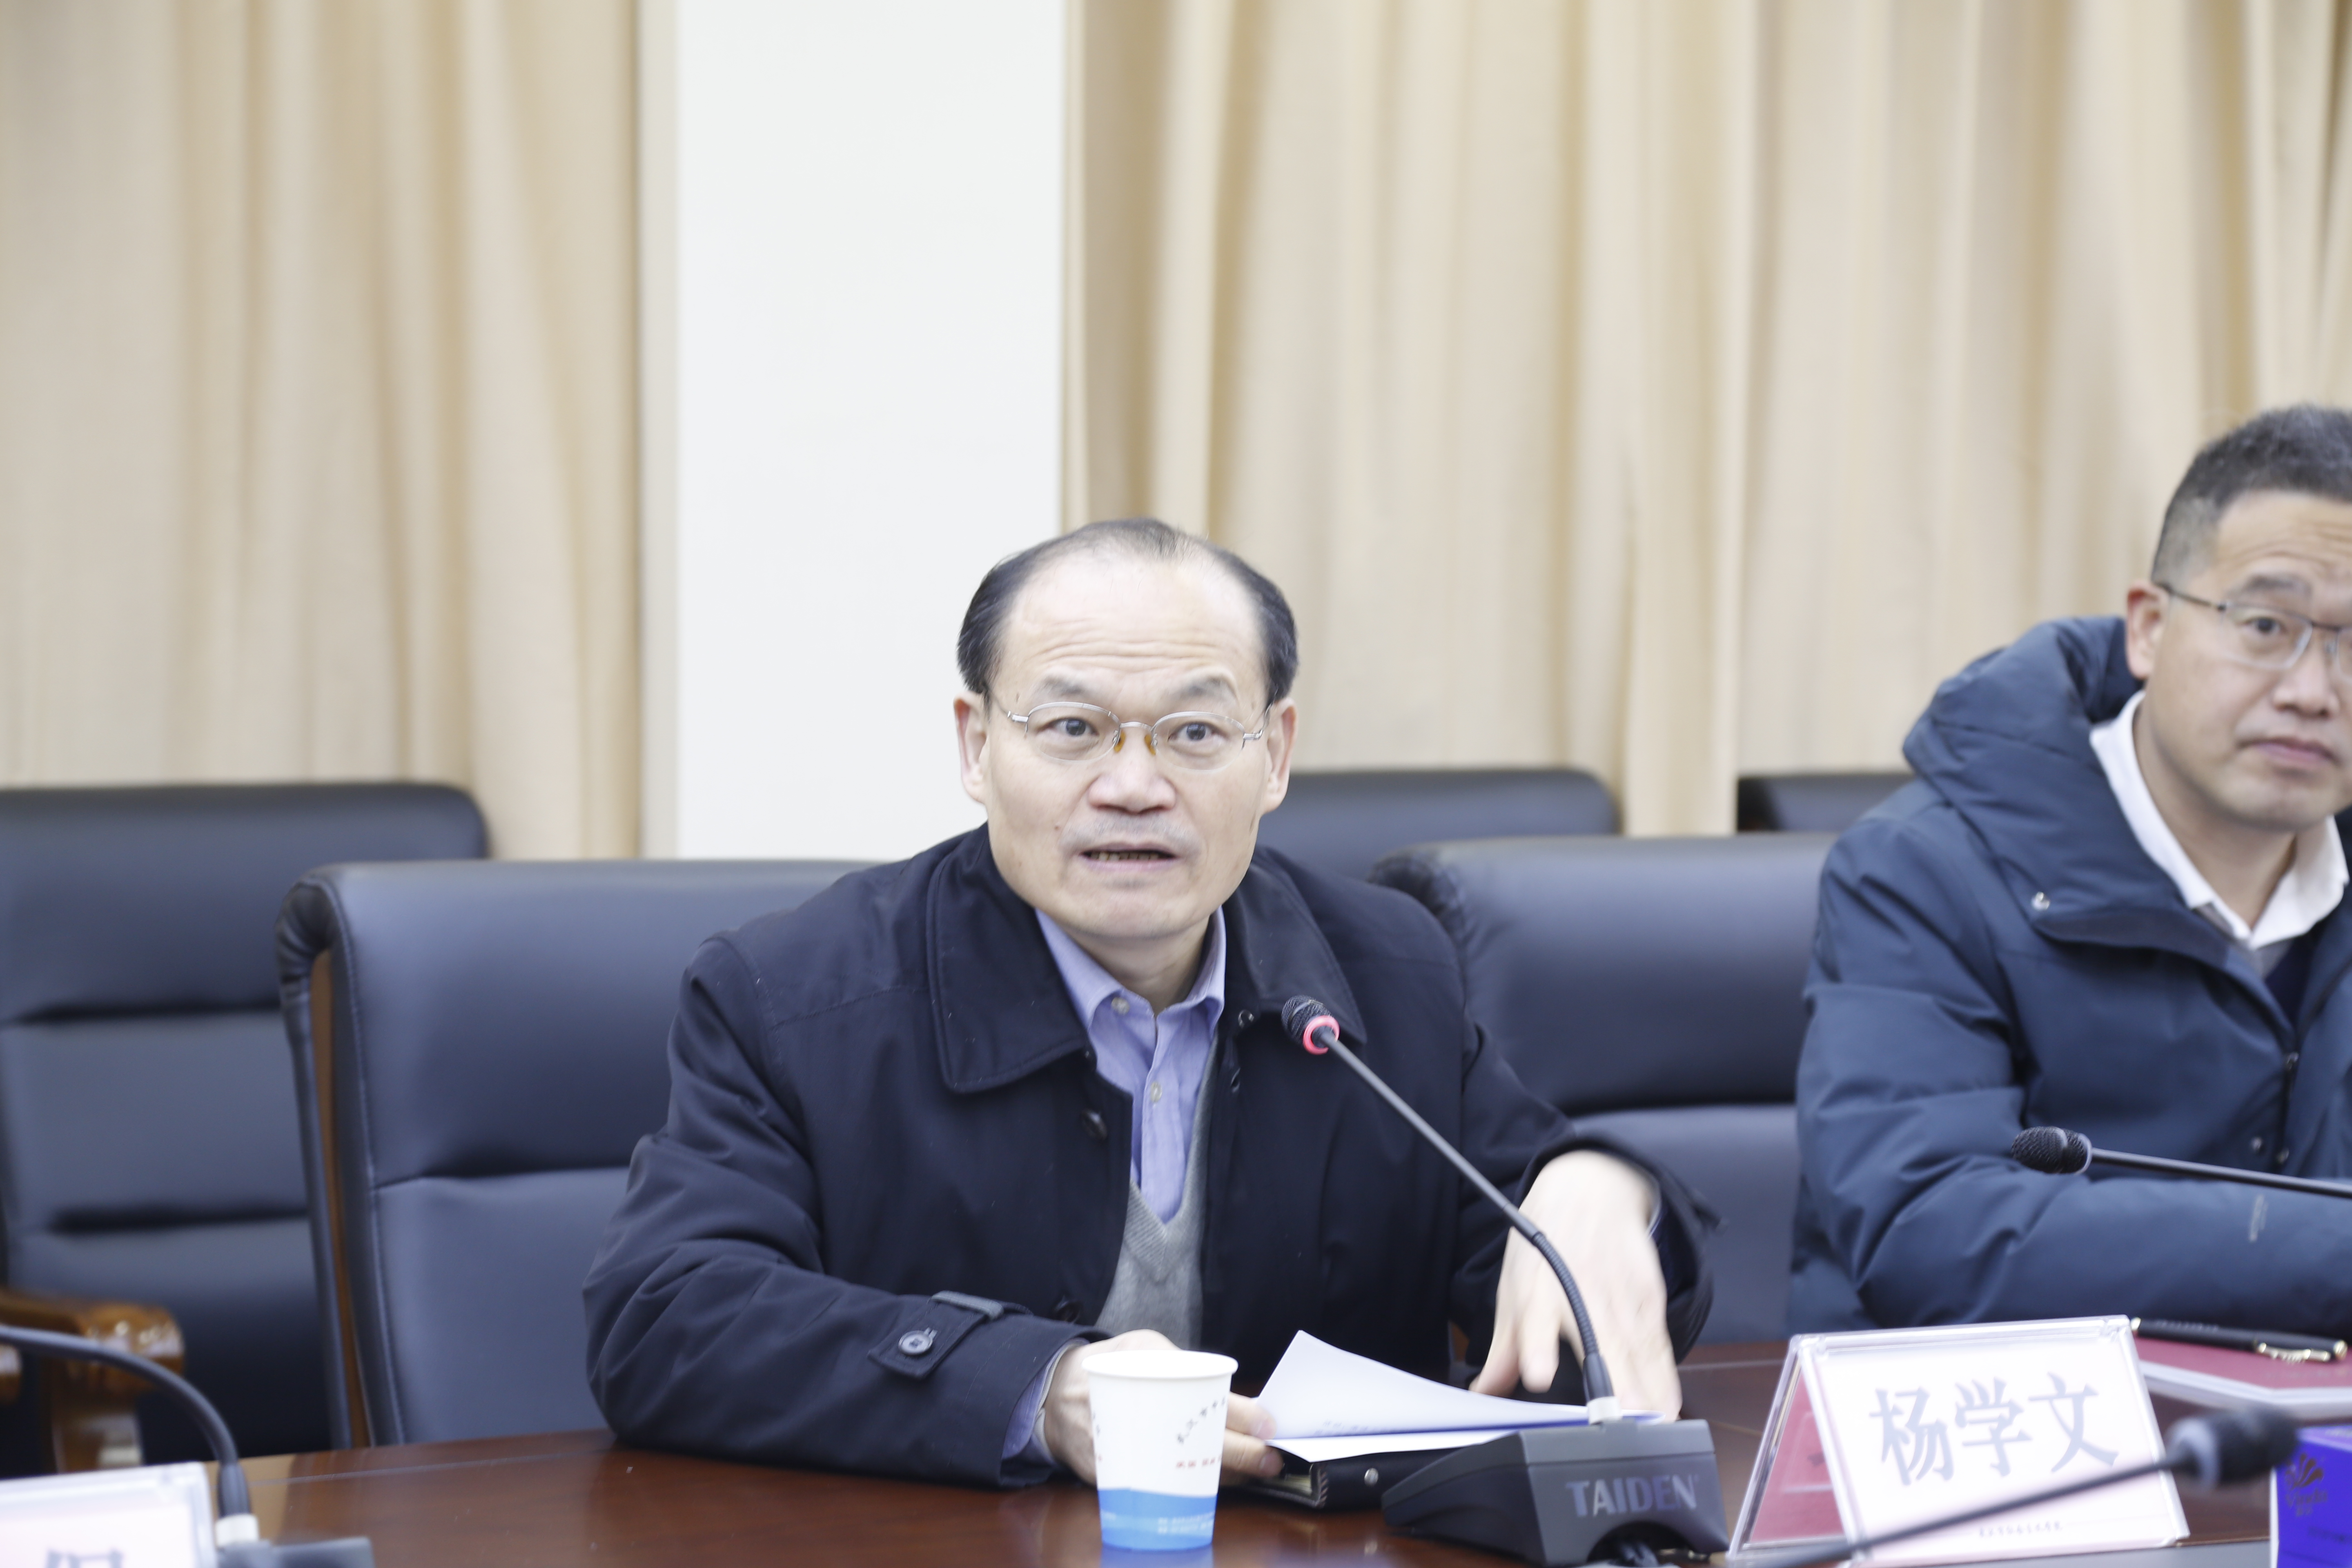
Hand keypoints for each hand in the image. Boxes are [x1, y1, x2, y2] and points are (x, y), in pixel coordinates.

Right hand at [1041, 1330, 1282, 1484]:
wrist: (1052, 1393)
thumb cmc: (1112, 1366)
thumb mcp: (1145, 1348)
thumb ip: (1185, 1368)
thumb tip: (1236, 1401)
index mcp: (1143, 1363)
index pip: (1202, 1393)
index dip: (1241, 1415)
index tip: (1268, 1426)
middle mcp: (1128, 1406)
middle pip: (1196, 1440)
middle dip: (1243, 1455)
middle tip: (1270, 1460)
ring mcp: (1117, 1445)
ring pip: (1181, 1472)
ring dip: (1223, 1476)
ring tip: (1252, 1473)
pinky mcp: (1108, 1473)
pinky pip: (1155, 1487)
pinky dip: (1186, 1487)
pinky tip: (1211, 1482)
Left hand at [1471, 1149, 1680, 1416]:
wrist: (1591, 1190)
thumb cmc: (1546, 1243)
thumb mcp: (1514, 1288)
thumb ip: (1503, 1348)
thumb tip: (1484, 1392)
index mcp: (1538, 1290)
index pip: (1534, 1319)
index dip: (1536, 1346)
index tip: (1538, 1373)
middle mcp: (1581, 1293)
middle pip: (1600, 1340)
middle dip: (1613, 1381)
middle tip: (1620, 1416)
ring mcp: (1620, 1296)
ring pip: (1637, 1348)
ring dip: (1647, 1389)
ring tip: (1653, 1426)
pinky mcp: (1650, 1297)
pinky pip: (1659, 1344)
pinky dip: (1665, 1376)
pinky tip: (1669, 1406)